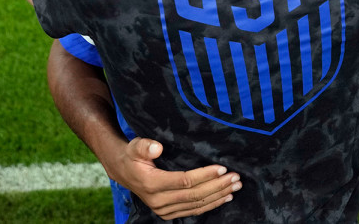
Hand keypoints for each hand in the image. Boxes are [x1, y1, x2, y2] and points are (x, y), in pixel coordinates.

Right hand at [105, 138, 239, 219]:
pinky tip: (224, 198)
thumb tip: (157, 147)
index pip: (185, 180)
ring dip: (218, 196)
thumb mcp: (135, 145)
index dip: (205, 175)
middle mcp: (158, 200)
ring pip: (196, 205)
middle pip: (194, 195)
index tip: (222, 168)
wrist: (123, 172)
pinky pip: (193, 211)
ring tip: (235, 186)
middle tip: (236, 178)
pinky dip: (210, 205)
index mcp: (151, 183)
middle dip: (218, 186)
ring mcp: (163, 209)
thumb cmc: (132, 155)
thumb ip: (144, 145)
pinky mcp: (168, 213)